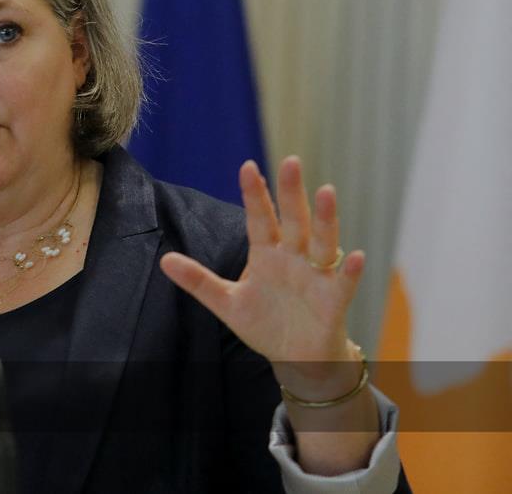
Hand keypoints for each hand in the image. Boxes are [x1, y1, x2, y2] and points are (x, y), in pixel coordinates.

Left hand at [159, 157, 363, 390]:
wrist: (295, 359)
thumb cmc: (264, 323)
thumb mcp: (226, 303)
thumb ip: (198, 281)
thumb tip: (164, 260)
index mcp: (266, 254)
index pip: (259, 218)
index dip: (254, 195)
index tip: (247, 166)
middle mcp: (293, 257)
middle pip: (292, 220)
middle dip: (291, 192)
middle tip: (291, 161)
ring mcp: (316, 275)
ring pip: (322, 242)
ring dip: (325, 219)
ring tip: (327, 192)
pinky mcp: (334, 299)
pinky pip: (344, 281)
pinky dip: (351, 270)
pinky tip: (355, 256)